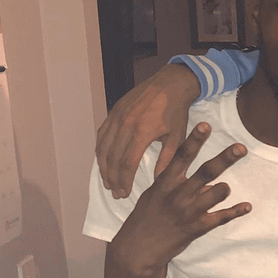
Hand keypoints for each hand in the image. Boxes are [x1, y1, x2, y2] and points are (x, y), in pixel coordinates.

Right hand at [96, 64, 200, 197]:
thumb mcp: (177, 137)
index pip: (127, 163)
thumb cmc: (176, 112)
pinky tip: (103, 162)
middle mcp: (125, 125)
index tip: (124, 194)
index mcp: (141, 133)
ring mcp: (116, 117)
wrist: (170, 84)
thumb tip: (159, 182)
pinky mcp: (113, 112)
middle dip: (112, 178)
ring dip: (103, 167)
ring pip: (103, 147)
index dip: (124, 181)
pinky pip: (101, 134)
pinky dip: (100, 150)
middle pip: (112, 158)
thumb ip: (167, 160)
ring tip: (107, 182)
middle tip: (115, 193)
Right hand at [109, 123, 250, 277]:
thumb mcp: (155, 194)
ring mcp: (188, 212)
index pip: (181, 156)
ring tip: (225, 187)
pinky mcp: (196, 229)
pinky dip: (235, 212)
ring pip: (212, 196)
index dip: (194, 140)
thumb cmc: (147, 217)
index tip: (205, 125)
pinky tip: (247, 207)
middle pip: (205, 172)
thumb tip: (203, 178)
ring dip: (222, 190)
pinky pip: (220, 219)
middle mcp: (178, 194)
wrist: (138, 248)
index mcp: (165, 182)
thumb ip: (177, 182)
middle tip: (241, 147)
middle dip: (224, 159)